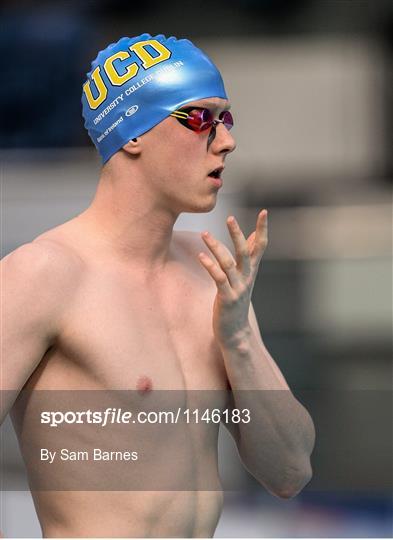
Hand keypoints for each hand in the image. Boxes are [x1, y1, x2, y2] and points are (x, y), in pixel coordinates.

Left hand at [198, 210, 267, 346]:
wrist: (236, 332)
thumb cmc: (237, 301)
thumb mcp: (244, 278)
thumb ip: (248, 257)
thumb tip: (252, 236)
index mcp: (251, 271)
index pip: (260, 246)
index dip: (262, 229)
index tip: (264, 212)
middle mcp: (247, 278)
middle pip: (244, 252)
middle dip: (237, 234)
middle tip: (229, 218)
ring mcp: (238, 288)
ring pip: (228, 263)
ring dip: (216, 247)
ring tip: (204, 233)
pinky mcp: (227, 298)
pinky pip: (219, 279)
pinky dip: (210, 266)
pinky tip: (200, 256)